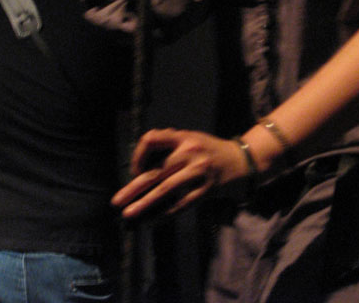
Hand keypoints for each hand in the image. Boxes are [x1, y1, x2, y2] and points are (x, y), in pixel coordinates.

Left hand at [111, 128, 247, 219]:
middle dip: (133, 188)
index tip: (135, 170)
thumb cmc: (210, 149)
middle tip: (116, 201)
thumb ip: (170, 146)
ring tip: (129, 213)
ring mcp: (197, 172)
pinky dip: (165, 213)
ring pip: (165, 190)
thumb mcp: (191, 138)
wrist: (241, 161)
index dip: (138, 154)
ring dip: (145, 204)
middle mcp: (189, 153)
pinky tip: (152, 220)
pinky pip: (181, 204)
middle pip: (156, 171)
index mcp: (183, 137)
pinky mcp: (205, 190)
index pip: (152, 139)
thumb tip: (141, 165)